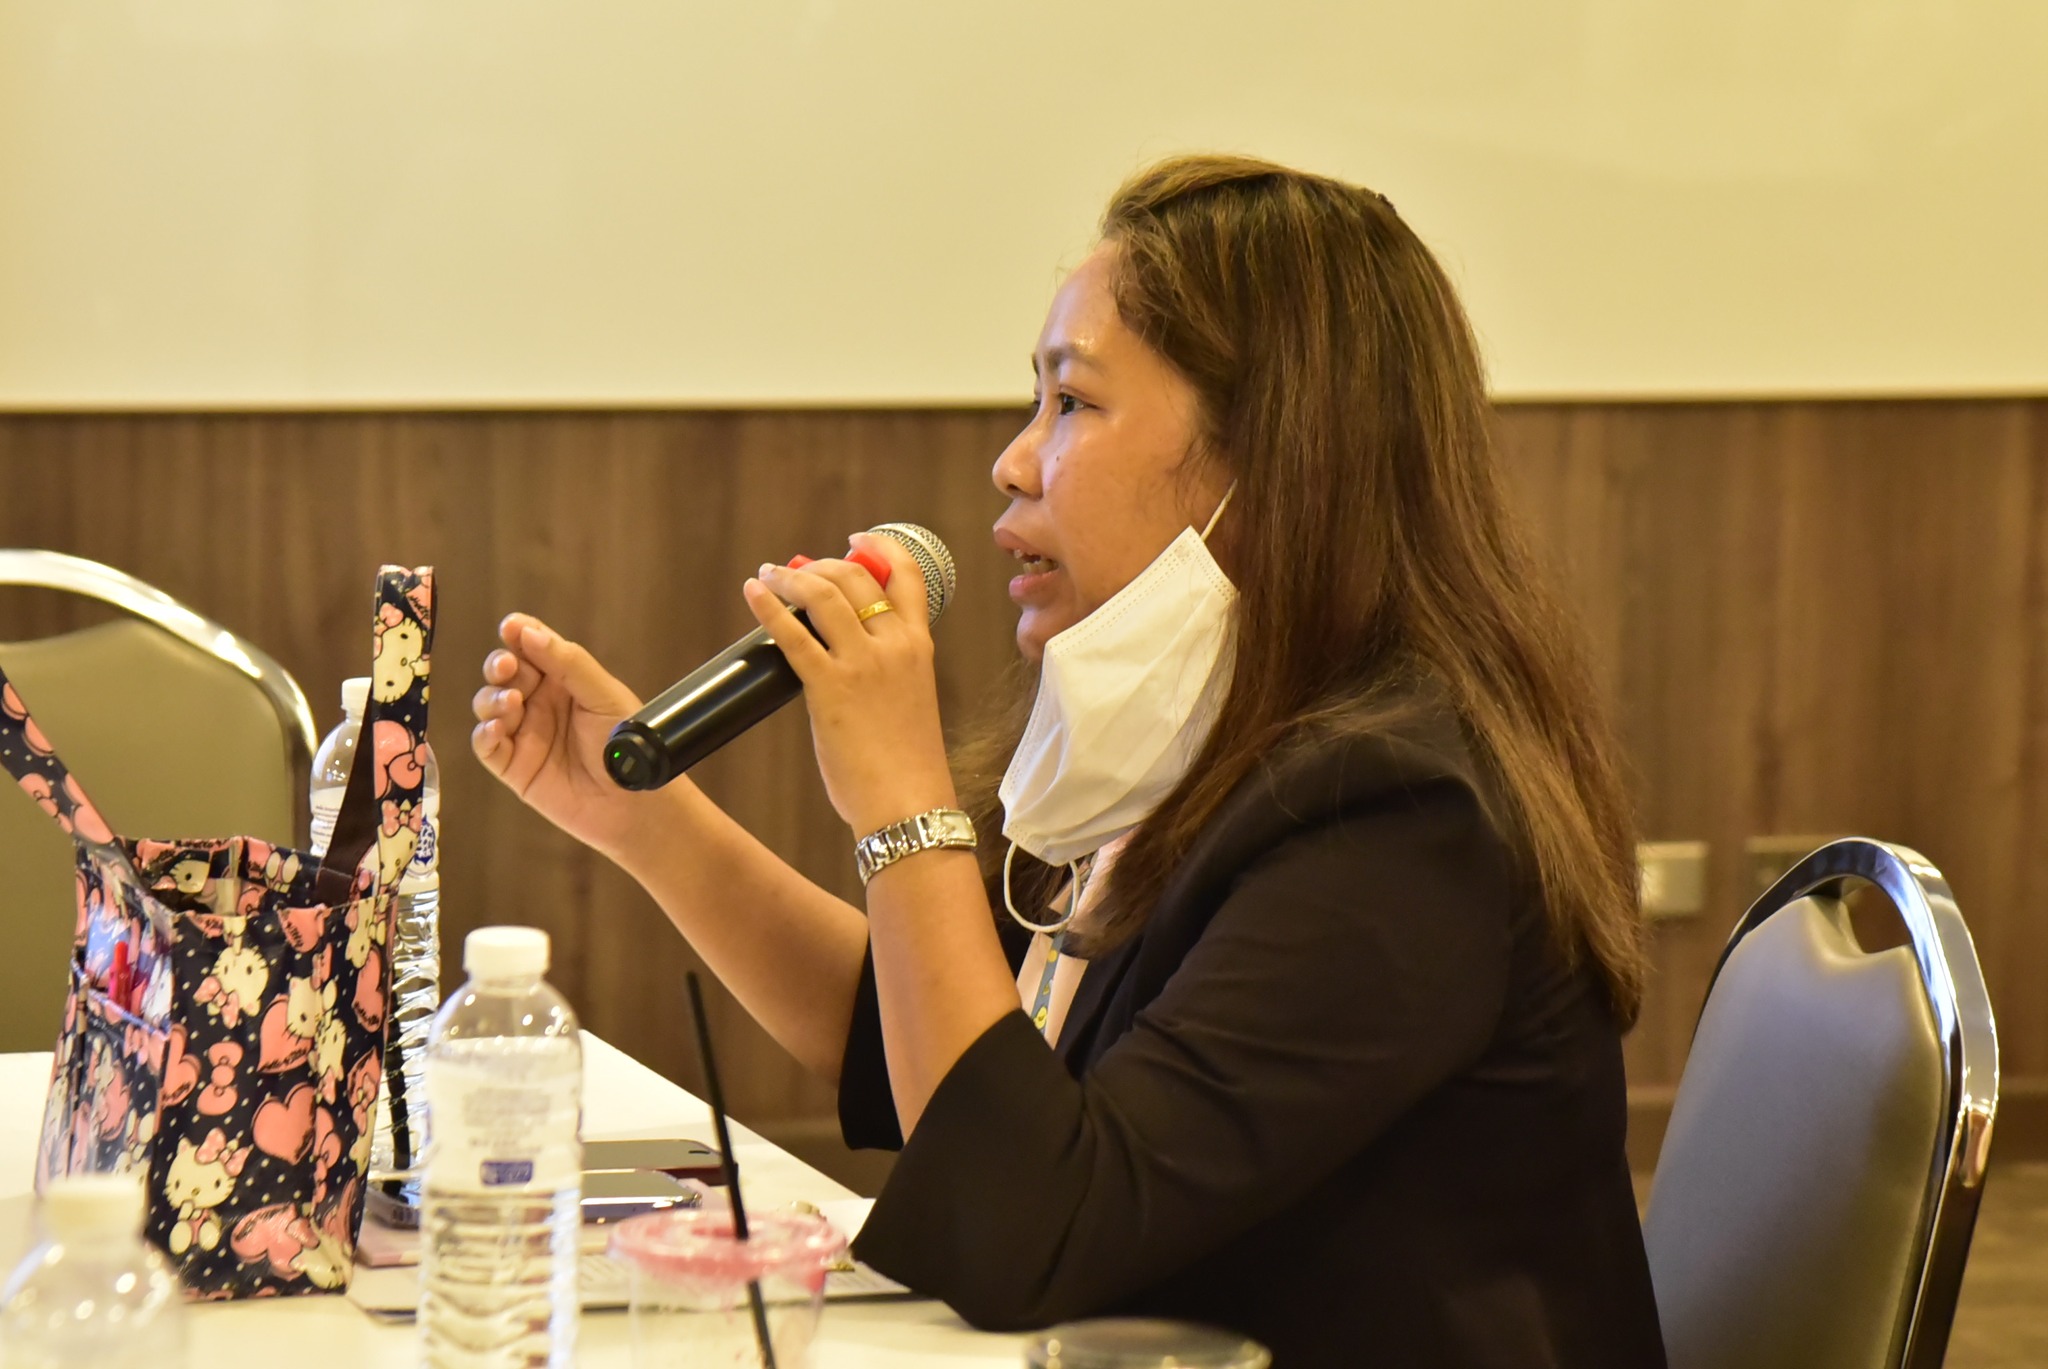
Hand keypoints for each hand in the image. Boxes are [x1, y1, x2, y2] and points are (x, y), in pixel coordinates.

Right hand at [471, 614, 670, 860]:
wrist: (635, 805)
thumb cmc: (628, 747)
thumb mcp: (604, 697)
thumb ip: (569, 664)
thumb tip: (530, 632)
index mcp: (565, 680)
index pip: (533, 647)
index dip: (518, 633)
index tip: (511, 626)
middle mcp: (541, 702)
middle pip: (504, 673)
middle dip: (500, 665)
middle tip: (507, 667)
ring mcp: (525, 733)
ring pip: (489, 704)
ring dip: (492, 698)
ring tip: (512, 702)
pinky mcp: (514, 766)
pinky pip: (486, 745)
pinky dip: (485, 733)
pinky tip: (498, 728)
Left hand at [743, 534, 957, 835]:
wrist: (908, 803)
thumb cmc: (908, 763)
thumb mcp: (911, 700)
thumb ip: (889, 671)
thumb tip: (847, 658)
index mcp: (919, 646)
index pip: (908, 576)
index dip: (880, 548)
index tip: (856, 541)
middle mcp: (894, 645)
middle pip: (855, 577)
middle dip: (821, 565)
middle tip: (797, 571)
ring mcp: (862, 663)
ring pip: (823, 594)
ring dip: (791, 577)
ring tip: (769, 576)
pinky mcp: (829, 686)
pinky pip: (792, 633)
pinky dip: (769, 607)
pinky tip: (754, 593)